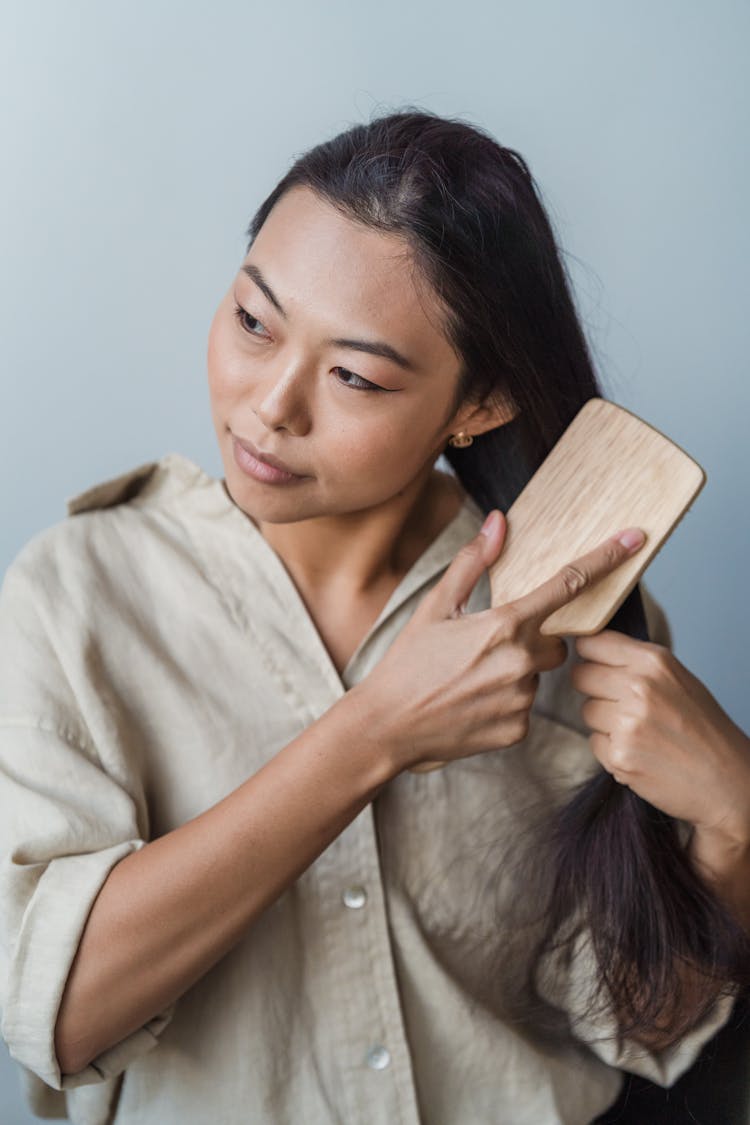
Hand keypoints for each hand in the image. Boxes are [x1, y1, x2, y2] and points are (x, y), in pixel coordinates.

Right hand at [351, 510, 645, 773]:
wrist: (387, 726)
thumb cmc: (407, 663)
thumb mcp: (434, 607)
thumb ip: (473, 563)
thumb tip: (498, 521)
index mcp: (503, 625)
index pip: (566, 585)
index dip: (603, 560)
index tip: (633, 540)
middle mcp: (520, 662)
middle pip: (555, 643)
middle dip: (531, 642)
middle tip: (486, 650)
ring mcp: (522, 699)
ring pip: (538, 677)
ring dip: (516, 674)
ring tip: (471, 681)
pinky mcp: (518, 730)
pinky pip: (527, 708)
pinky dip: (506, 704)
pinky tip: (473, 705)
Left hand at [572, 631, 749, 847]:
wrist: (726, 781)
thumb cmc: (704, 729)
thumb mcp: (678, 678)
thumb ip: (637, 663)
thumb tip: (591, 650)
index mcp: (654, 662)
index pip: (592, 643)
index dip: (590, 655)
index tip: (596, 664)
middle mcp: (639, 687)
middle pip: (581, 676)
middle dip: (595, 689)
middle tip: (621, 704)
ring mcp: (627, 723)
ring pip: (586, 710)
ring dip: (604, 721)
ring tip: (639, 732)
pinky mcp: (619, 756)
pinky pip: (594, 741)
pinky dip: (610, 748)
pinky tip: (639, 752)